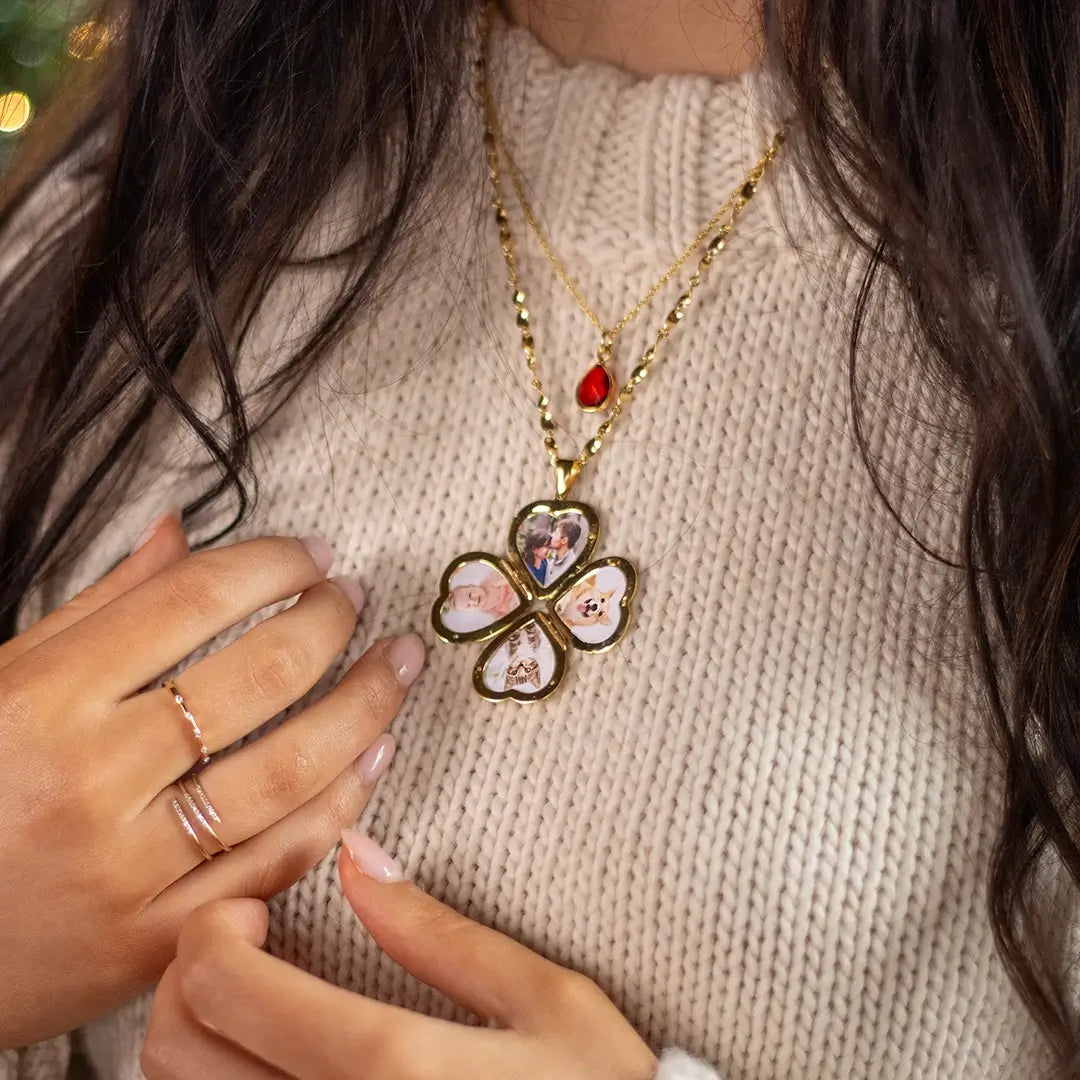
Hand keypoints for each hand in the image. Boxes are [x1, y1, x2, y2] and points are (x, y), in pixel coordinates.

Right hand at [0, 512, 424, 1047]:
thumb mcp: (3, 682)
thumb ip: (98, 607)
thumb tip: (180, 531)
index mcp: (48, 700)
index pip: (194, 600)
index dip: (274, 563)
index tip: (314, 553)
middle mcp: (95, 779)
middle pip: (260, 677)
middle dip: (331, 622)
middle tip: (358, 599)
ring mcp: (129, 867)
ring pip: (286, 773)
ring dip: (363, 708)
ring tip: (396, 668)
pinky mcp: (155, 938)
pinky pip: (274, 863)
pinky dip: (339, 808)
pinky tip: (373, 759)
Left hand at [143, 835, 657, 1079]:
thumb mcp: (543, 1000)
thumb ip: (438, 933)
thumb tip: (357, 859)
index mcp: (392, 1068)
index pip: (229, 989)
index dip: (211, 930)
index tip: (252, 906)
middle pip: (177, 1049)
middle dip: (188, 976)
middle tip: (243, 944)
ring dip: (197, 1032)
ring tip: (255, 995)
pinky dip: (223, 1079)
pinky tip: (271, 1053)